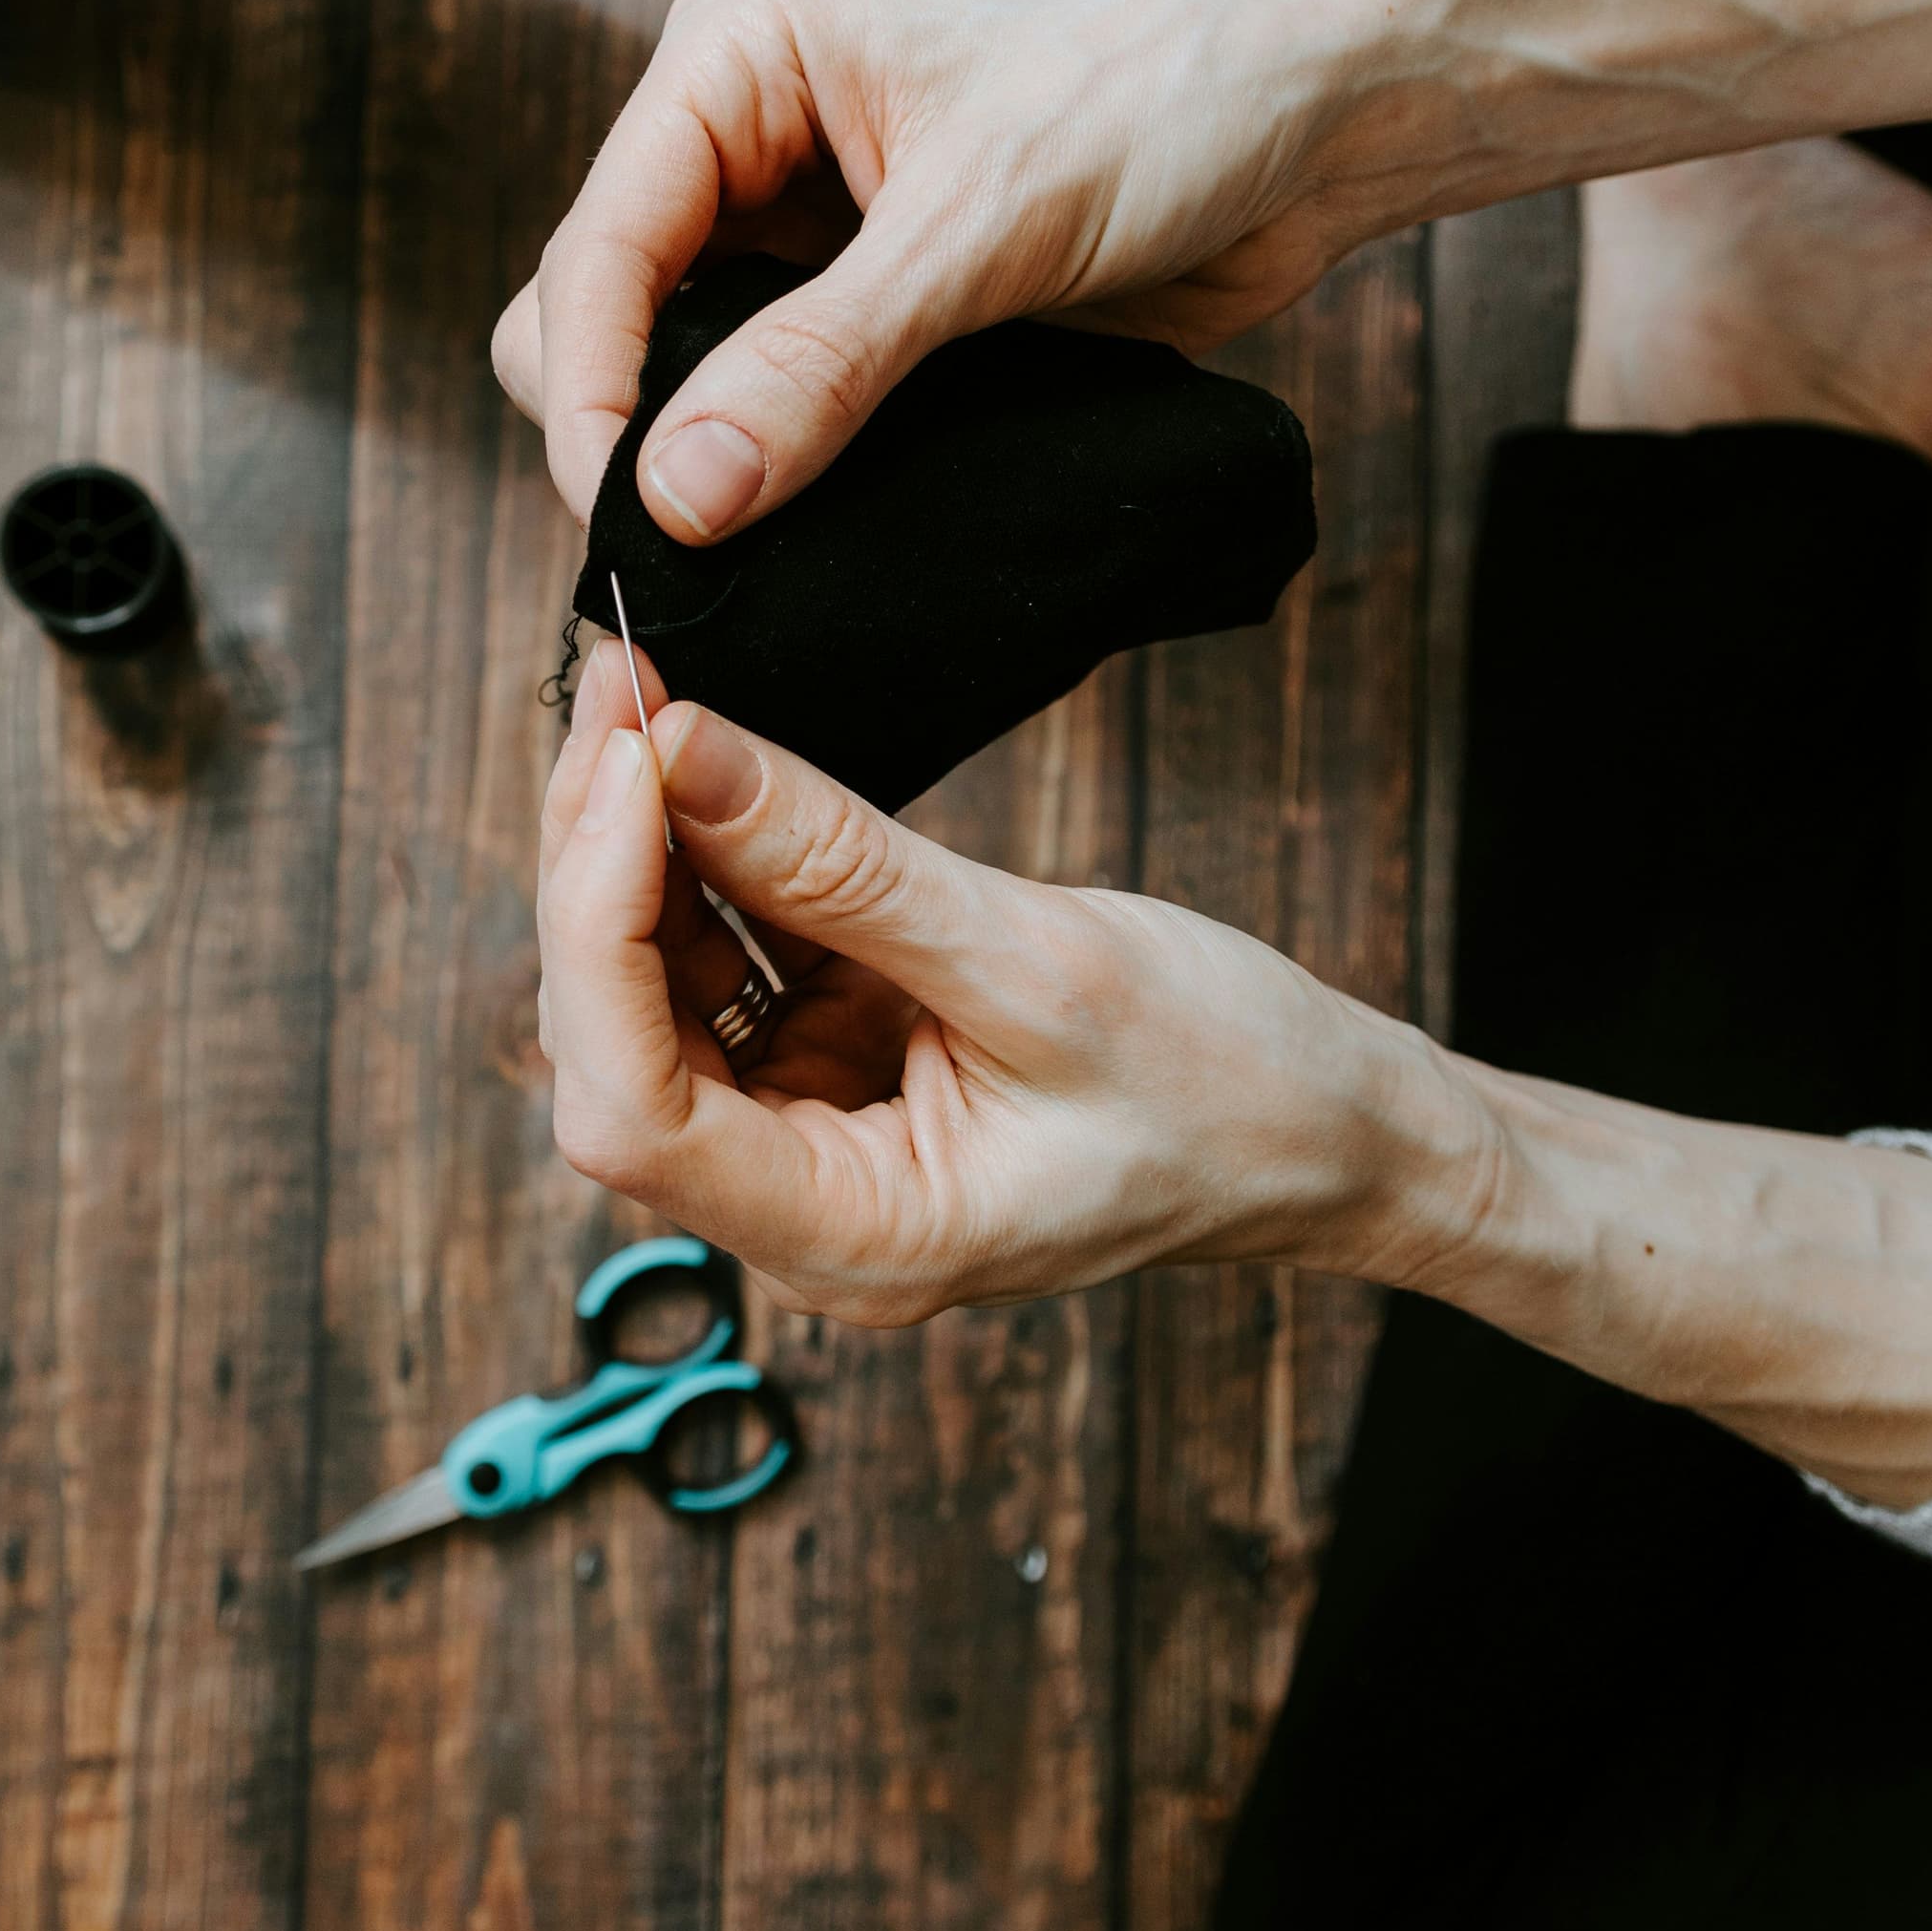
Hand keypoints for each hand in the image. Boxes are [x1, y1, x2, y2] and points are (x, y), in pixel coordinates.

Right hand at [493, 0, 1393, 545]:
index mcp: (734, 59)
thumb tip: (681, 495)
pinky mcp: (859, 320)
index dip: (595, 395)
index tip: (631, 527)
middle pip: (593, 319)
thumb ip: (823, 363)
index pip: (598, 247)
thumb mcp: (984, 226)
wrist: (1313, 117)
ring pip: (666, 381)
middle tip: (688, 559)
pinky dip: (770, 485)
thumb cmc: (1161, 95)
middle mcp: (740, 142)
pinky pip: (764, 421)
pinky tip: (802, 542)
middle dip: (626, 439)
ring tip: (747, 560)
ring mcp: (794, 237)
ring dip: (698, 472)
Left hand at [532, 639, 1472, 1323]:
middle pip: (614, 1045)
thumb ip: (842, 868)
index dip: (594, 935)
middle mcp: (801, 1211)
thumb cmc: (1227, 1085)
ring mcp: (811, 1141)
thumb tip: (679, 752)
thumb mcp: (1038, 961)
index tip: (627, 769)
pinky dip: (710, 865)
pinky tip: (712, 769)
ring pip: (655, 994)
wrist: (1337, 1133)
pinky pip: (728, 967)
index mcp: (851, 1237)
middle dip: (597, 867)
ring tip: (651, 705)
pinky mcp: (834, 1073)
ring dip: (639, 851)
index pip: (629, 1114)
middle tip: (620, 693)